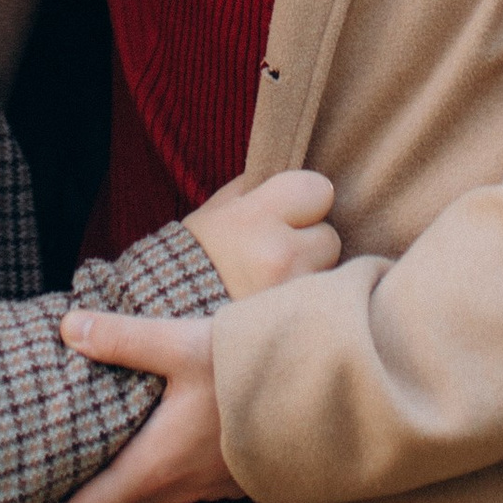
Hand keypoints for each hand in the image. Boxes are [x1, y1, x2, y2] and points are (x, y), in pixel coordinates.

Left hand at [0, 312, 237, 502]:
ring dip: (98, 492)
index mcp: (153, 467)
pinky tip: (131, 446)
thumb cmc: (259, 374)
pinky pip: (167, 483)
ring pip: (136, 496)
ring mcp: (202, 486)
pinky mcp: (225, 474)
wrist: (333, 398)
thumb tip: (66, 326)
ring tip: (64, 469)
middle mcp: (173, 488)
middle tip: (14, 496)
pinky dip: (135, 476)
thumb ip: (124, 337)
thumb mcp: (186, 344)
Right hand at [185, 167, 339, 298]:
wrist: (172, 311)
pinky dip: (307, 300)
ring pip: (328, 273)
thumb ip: (260, 188)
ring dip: (311, 273)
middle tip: (279, 251)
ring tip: (277, 280)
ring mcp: (288, 294)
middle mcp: (278, 255)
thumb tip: (297, 178)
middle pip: (329, 236)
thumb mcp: (220, 208)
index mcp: (256, 217)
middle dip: (310, 242)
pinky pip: (319, 303)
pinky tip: (281, 302)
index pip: (320, 189)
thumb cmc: (199, 254)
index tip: (292, 210)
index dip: (307, 199)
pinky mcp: (295, 323)